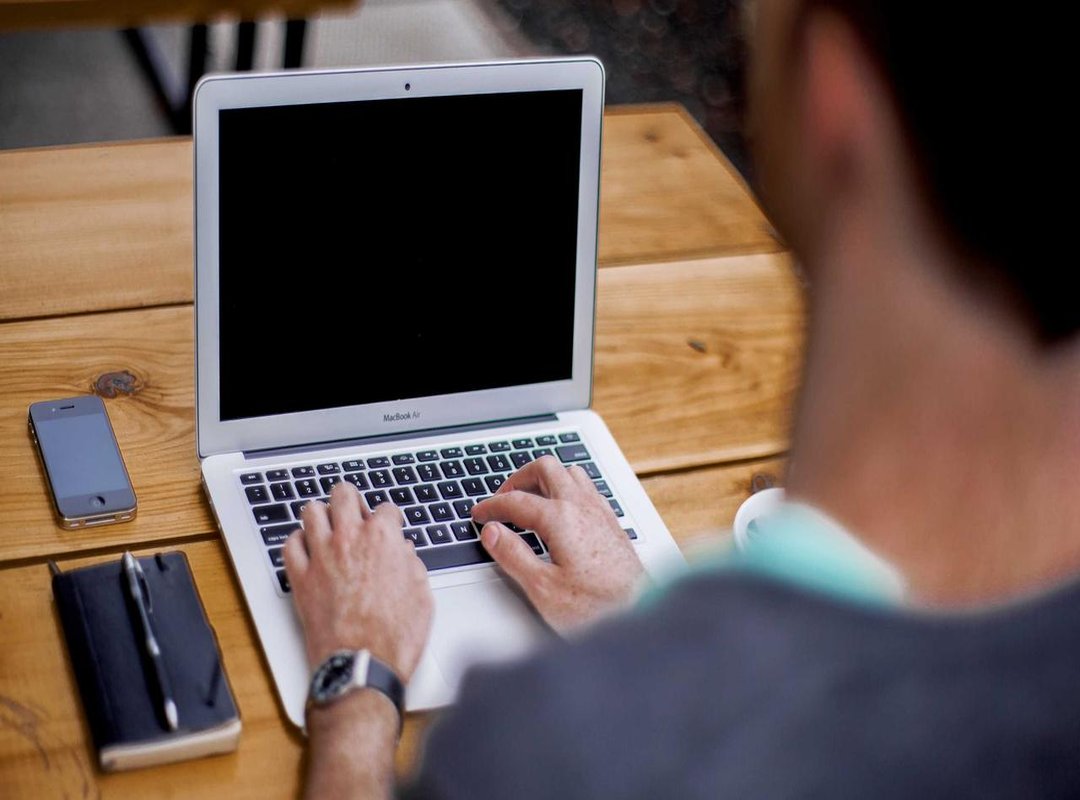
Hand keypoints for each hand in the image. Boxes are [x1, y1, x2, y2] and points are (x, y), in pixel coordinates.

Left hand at [284, 482, 433, 682]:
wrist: (363, 665)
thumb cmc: (395, 636)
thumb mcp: (421, 595)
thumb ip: (412, 564)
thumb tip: (404, 552)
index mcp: (383, 539)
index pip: (386, 508)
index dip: (390, 518)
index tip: (389, 527)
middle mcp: (349, 539)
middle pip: (343, 494)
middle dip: (352, 500)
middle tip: (355, 514)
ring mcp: (321, 556)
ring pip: (311, 511)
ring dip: (322, 515)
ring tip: (329, 527)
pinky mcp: (300, 578)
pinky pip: (289, 545)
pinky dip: (297, 542)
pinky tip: (307, 550)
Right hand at [471, 456, 644, 633]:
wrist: (641, 616)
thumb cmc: (597, 608)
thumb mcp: (542, 588)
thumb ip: (513, 555)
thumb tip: (492, 532)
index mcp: (561, 519)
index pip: (516, 500)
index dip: (492, 506)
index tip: (479, 514)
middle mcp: (583, 507)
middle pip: (545, 469)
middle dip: (518, 479)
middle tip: (502, 499)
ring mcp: (601, 512)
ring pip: (569, 473)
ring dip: (545, 479)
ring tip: (528, 499)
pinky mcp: (611, 523)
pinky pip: (586, 488)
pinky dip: (566, 489)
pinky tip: (561, 511)